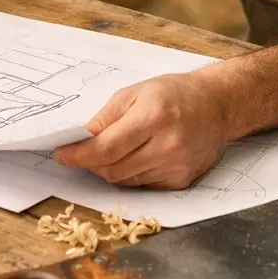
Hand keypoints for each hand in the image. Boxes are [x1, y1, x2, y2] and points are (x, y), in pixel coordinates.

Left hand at [52, 71, 228, 188]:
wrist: (215, 105)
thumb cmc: (172, 94)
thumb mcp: (133, 93)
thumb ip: (104, 118)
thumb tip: (78, 140)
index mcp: (153, 117)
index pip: (106, 148)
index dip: (79, 155)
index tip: (61, 155)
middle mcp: (168, 145)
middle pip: (113, 169)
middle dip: (91, 163)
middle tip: (83, 151)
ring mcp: (177, 167)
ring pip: (126, 180)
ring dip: (110, 169)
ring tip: (114, 149)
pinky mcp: (181, 181)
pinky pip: (143, 185)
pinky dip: (130, 174)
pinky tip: (136, 156)